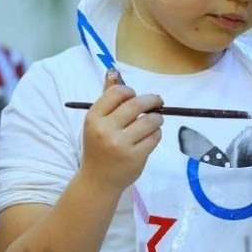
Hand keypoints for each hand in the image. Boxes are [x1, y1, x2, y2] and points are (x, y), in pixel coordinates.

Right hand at [78, 73, 163, 193]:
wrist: (98, 179)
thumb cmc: (98, 146)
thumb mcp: (97, 121)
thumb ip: (106, 98)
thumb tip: (113, 72)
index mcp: (94, 117)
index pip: (117, 93)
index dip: (131, 92)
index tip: (135, 98)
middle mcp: (106, 129)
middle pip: (137, 104)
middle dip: (152, 101)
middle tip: (158, 103)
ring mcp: (121, 144)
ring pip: (150, 121)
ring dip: (157, 119)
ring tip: (153, 122)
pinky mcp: (136, 156)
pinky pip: (155, 136)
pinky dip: (156, 133)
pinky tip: (150, 136)